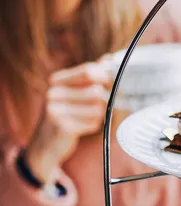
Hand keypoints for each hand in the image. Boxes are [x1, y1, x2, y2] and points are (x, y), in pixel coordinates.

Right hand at [25, 58, 112, 183]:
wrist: (44, 146)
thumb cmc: (64, 116)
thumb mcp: (71, 93)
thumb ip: (88, 77)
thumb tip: (108, 59)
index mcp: (56, 81)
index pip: (88, 71)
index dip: (105, 77)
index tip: (111, 84)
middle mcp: (53, 92)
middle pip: (96, 90)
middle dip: (103, 100)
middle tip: (99, 106)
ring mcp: (56, 110)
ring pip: (98, 108)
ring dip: (98, 115)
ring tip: (86, 118)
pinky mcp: (63, 127)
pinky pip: (93, 123)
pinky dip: (92, 126)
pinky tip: (80, 128)